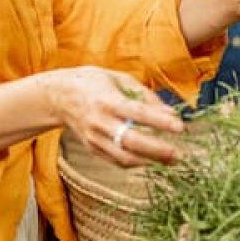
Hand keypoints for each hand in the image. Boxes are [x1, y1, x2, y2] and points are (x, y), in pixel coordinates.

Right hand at [43, 66, 187, 166]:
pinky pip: (117, 161)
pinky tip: (151, 158)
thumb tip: (171, 113)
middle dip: (157, 150)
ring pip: (124, 157)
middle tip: (177, 154)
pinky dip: (137, 162)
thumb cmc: (93, 83)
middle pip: (132, 142)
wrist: (59, 96)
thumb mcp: (119, 78)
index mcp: (107, 100)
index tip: (180, 127)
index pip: (138, 113)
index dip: (160, 121)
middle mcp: (99, 121)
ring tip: (170, 160)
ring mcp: (94, 138)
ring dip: (150, 161)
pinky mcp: (92, 149)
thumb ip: (146, 96)